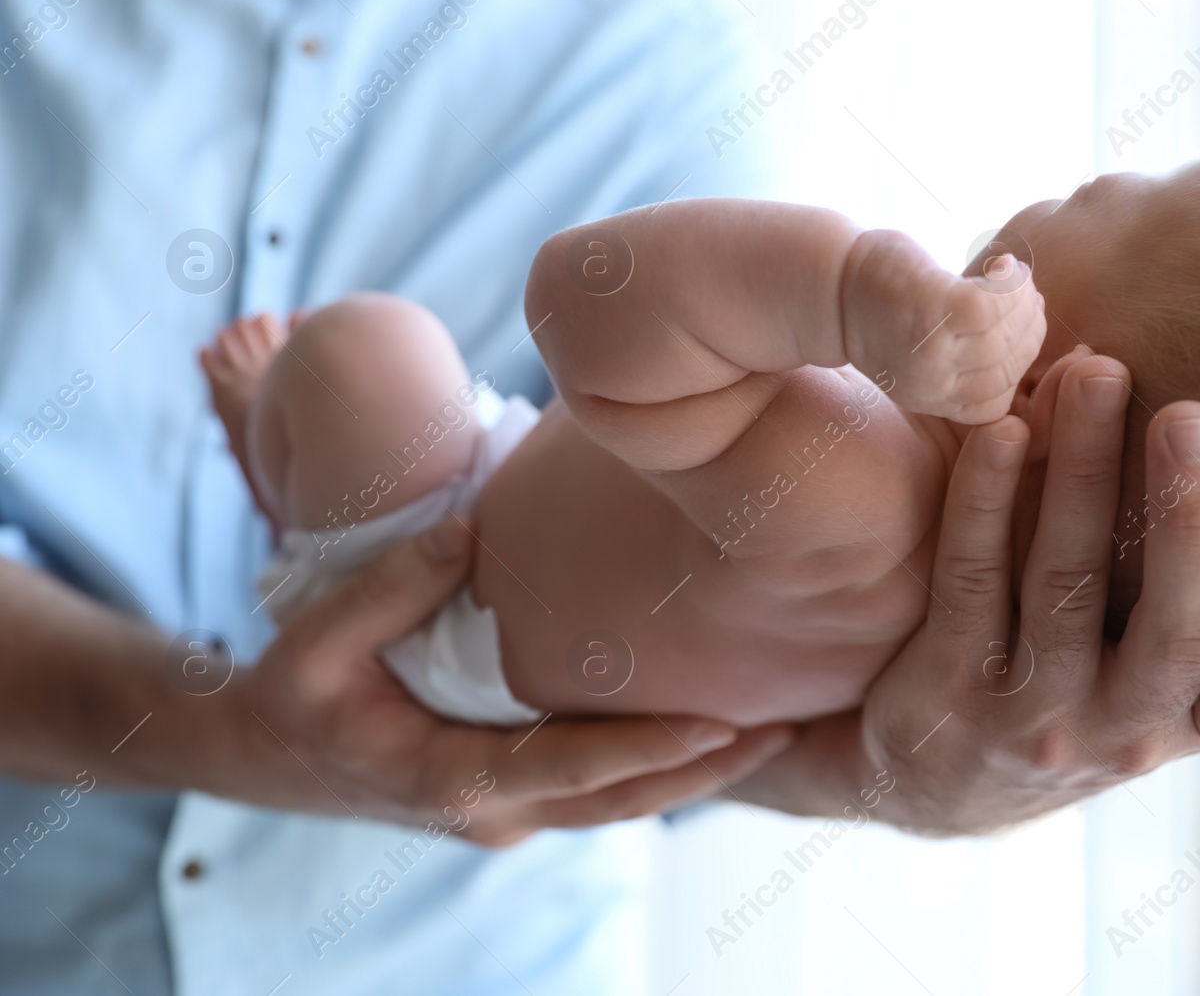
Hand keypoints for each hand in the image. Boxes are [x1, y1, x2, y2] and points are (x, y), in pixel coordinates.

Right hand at [219, 516, 794, 844]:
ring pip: (616, 805)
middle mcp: (488, 812)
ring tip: (774, 732)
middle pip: (615, 801)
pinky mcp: (512, 800)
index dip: (647, 751)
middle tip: (786, 729)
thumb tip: (465, 531)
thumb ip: (388, 588)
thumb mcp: (315, 640)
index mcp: (447, 779)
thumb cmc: (292, 695)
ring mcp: (503, 816)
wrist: (265, 756)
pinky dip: (654, 768)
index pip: (567, 769)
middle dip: (702, 770)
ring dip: (692, 775)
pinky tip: (710, 734)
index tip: (721, 726)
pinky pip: (596, 792)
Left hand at [756, 347, 1199, 833]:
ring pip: (1067, 584)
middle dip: (1185, 517)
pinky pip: (972, 579)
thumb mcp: (1146, 674)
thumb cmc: (1071, 685)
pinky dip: (988, 499)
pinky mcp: (946, 690)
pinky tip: (1003, 429)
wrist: (935, 774)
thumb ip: (1198, 595)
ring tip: (1094, 372)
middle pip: (1173, 629)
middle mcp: (1121, 730)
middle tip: (1190, 414)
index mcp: (1190, 720)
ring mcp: (1032, 716)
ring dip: (1082, 471)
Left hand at [841, 229, 1045, 424]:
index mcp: (930, 399)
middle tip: (1024, 294)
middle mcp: (930, 385)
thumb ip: (965, 359)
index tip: (1020, 325)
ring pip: (1007, 335)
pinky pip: (993, 304)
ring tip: (1012, 276)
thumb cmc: (880, 308)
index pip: (1000, 401)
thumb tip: (1026, 338)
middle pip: (1010, 366)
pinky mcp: (930, 311)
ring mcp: (930, 352)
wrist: (824, 284)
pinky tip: (1001, 265)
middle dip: (1029, 326)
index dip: (1019, 361)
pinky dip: (1009, 283)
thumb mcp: (922, 351)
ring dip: (1022, 300)